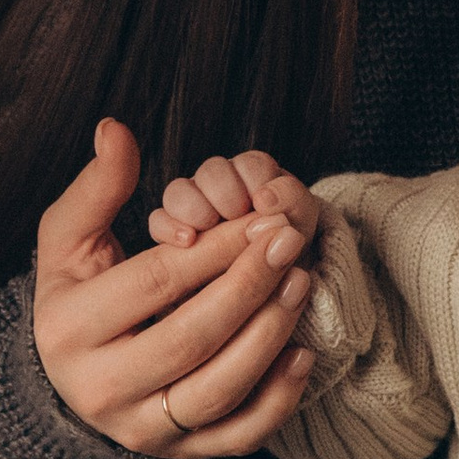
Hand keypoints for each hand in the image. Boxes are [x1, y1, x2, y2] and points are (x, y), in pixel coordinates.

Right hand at [32, 120, 320, 458]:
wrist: (73, 377)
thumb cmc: (80, 293)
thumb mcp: (70, 238)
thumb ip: (97, 186)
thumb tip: (116, 129)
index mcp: (68, 329)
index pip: (155, 283)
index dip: (216, 247)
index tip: (264, 216)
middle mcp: (98, 390)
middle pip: (189, 338)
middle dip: (249, 286)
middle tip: (292, 241)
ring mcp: (139, 429)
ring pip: (216, 392)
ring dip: (268, 337)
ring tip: (301, 285)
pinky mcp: (177, 454)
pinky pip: (235, 436)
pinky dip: (275, 401)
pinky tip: (302, 354)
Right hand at [147, 147, 290, 248]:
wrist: (268, 294)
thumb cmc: (286, 253)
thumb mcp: (300, 226)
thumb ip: (292, 202)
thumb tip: (264, 198)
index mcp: (258, 178)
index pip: (252, 163)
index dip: (256, 180)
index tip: (263, 206)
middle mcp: (223, 187)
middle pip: (212, 171)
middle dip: (226, 193)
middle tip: (237, 217)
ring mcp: (195, 209)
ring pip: (179, 191)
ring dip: (196, 208)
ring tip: (208, 228)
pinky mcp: (173, 234)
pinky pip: (158, 221)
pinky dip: (169, 227)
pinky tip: (187, 241)